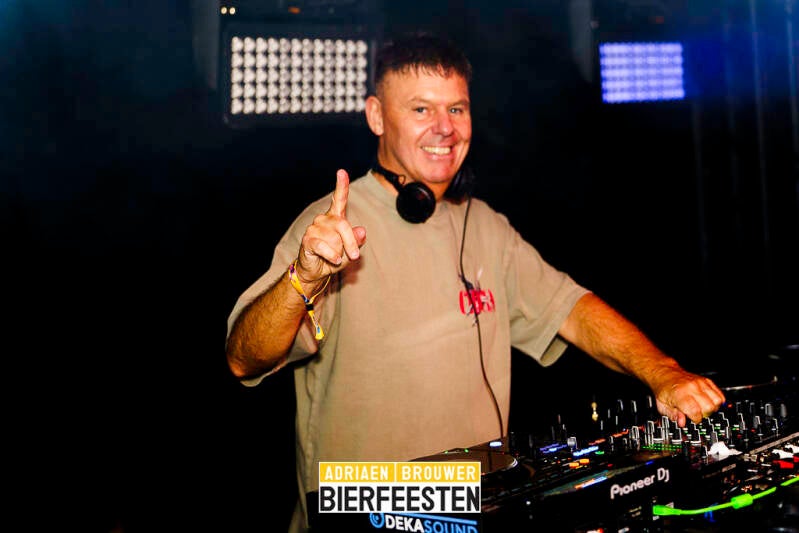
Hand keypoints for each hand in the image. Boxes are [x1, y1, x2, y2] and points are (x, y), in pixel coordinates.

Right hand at [296, 169, 366, 288]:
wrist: (316, 271)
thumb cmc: (335, 257)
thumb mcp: (351, 251)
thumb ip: (357, 241)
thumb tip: (362, 230)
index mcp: (335, 217)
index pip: (339, 199)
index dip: (341, 185)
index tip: (342, 172)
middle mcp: (324, 219)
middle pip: (343, 224)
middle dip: (351, 242)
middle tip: (355, 256)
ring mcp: (314, 228)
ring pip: (334, 238)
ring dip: (340, 252)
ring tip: (335, 257)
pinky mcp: (308, 239)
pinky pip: (324, 247)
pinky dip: (332, 256)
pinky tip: (334, 260)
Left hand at [654, 370, 725, 426]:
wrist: (666, 374)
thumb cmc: (664, 390)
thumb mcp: (662, 405)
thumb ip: (673, 415)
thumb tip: (682, 423)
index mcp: (680, 394)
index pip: (696, 412)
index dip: (695, 419)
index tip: (692, 419)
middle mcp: (692, 388)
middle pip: (709, 407)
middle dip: (705, 414)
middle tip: (697, 413)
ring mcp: (701, 383)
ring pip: (717, 400)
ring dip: (712, 408)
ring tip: (703, 408)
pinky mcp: (707, 381)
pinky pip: (719, 393)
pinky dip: (717, 401)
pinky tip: (708, 402)